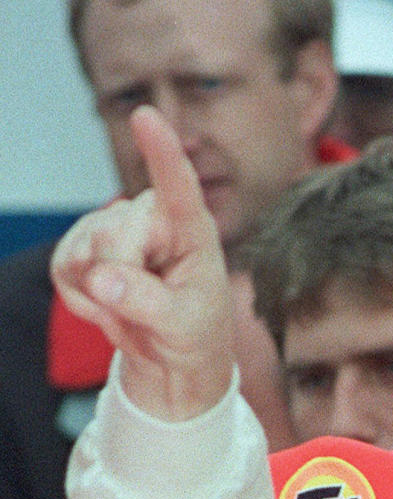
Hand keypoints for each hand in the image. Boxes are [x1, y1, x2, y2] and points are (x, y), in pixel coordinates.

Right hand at [50, 105, 233, 420]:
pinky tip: (109, 308)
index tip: (146, 117)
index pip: (177, 186)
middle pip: (113, 238)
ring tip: (136, 309)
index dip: (161, 151)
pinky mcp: (80, 247)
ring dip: (102, 297)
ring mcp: (111, 227)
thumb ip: (148, 302)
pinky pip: (63, 270)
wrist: (173, 353)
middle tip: (150, 312)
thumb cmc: (195, 330)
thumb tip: (102, 280)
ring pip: (84, 253)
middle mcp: (150, 217)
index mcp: (190, 228)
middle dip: (121, 283)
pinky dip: (80, 301)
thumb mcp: (184, 326)